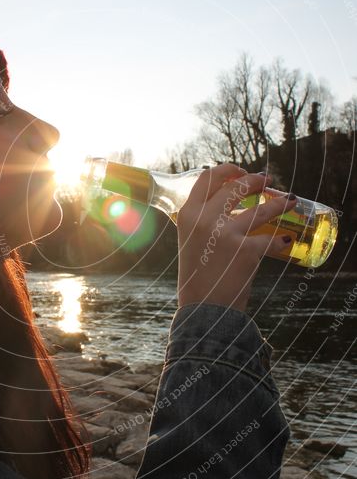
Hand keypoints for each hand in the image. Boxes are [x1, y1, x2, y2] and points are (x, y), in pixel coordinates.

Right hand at [176, 163, 296, 312]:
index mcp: (188, 215)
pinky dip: (280, 241)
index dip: (228, 169)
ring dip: (280, 203)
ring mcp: (226, 234)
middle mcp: (205, 220)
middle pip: (236, 186)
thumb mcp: (190, 241)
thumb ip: (203, 222)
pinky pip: (271, 240)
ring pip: (261, 209)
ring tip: (290, 201)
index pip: (207, 177)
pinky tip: (285, 241)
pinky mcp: (246, 250)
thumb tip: (226, 205)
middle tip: (267, 181)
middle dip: (256, 180)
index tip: (240, 171)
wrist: (204, 309)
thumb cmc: (198, 277)